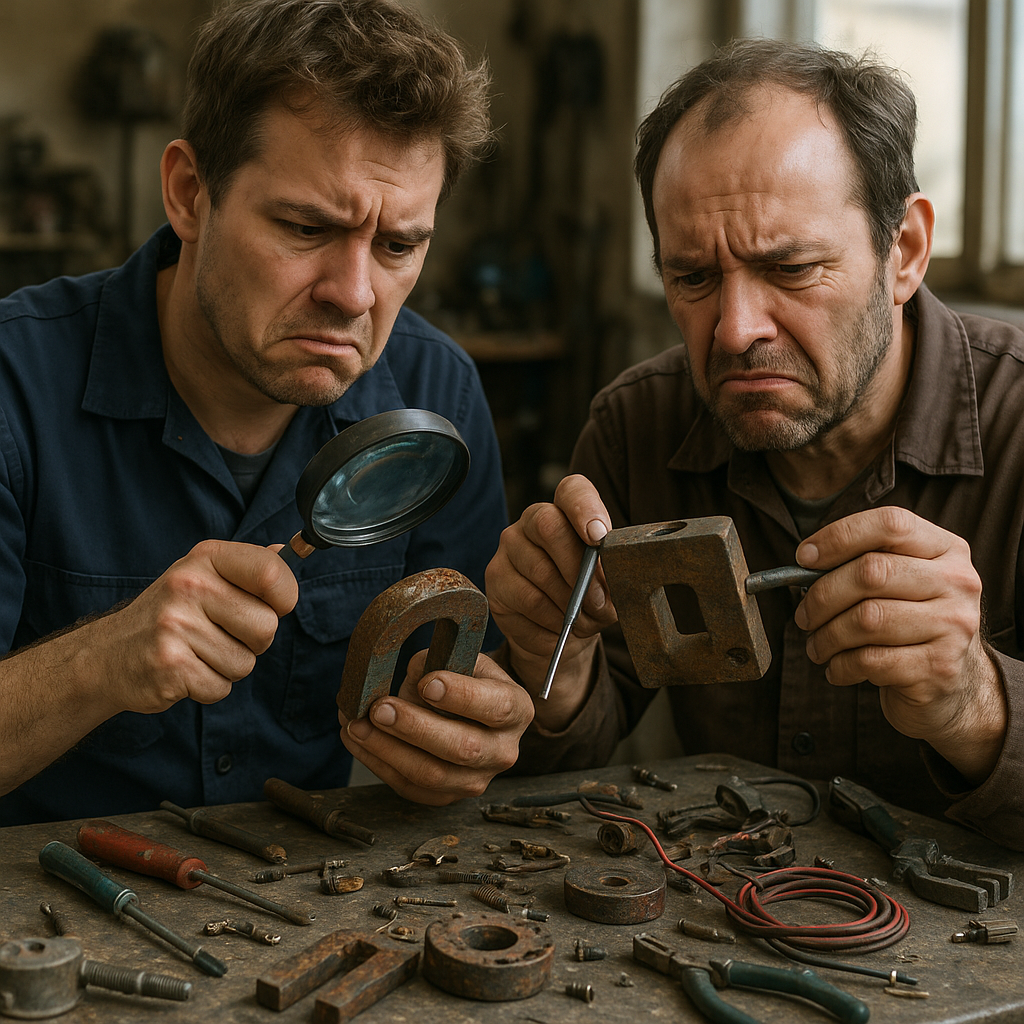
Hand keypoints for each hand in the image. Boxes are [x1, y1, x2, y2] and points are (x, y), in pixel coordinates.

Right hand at [91, 540, 298, 714]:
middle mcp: (189, 585)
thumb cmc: (170, 614)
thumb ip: (249, 567)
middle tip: (220, 634)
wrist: (107, 655)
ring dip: (228, 666)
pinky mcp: (169, 666)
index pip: (271, 573)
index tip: (274, 606)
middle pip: (267, 627)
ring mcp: (176, 625)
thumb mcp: (205, 576)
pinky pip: (221, 687)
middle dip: (253, 641)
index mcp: (205, 558)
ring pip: (245, 663)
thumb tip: (289, 551)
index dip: (285, 597)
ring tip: (197, 652)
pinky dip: (209, 687)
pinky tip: (185, 671)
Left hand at [339, 651, 533, 804]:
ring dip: (388, 749)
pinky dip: (378, 763)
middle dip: (415, 727)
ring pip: (432, 775)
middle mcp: (503, 751)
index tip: (427, 683)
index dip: (461, 696)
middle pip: (462, 748)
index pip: (495, 707)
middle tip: (380, 708)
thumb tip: (413, 677)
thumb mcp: (463, 660)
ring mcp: (477, 780)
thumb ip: (440, 662)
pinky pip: (409, 788)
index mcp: (516, 709)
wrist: (471, 712)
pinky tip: (356, 738)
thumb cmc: (466, 679)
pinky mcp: (447, 796)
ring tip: (357, 724)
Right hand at [485, 474, 617, 725]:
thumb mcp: (610, 586)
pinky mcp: (495, 578)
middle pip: (550, 528)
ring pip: (539, 573)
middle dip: (579, 571)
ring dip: (568, 605)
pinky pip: (526, 603)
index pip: (572, 491)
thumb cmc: (590, 597)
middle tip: (598, 602)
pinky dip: (551, 623)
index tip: (599, 537)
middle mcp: (532, 520)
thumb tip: (606, 582)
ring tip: (581, 622)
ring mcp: (508, 548)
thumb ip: (612, 577)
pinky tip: (559, 629)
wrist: (561, 631)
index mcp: (566, 511)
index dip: (585, 509)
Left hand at [794, 506, 1006, 780]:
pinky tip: (837, 668)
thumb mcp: (898, 583)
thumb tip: (805, 562)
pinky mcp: (940, 667)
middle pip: (871, 572)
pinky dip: (841, 666)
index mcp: (946, 549)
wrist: (953, 684)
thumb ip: (861, 563)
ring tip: (817, 646)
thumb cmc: (909, 622)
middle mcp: (957, 582)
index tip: (803, 557)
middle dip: (823, 595)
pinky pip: (872, 660)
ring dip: (827, 636)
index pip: (890, 524)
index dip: (839, 537)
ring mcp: (954, 625)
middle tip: (804, 616)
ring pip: (867, 619)